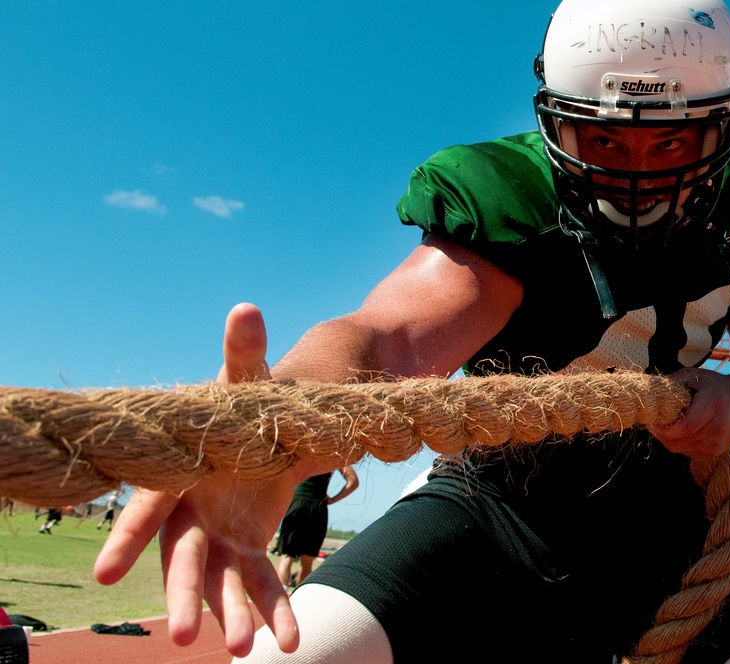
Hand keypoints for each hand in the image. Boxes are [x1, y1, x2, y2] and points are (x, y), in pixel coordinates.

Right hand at [94, 303, 300, 656]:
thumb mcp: (247, 382)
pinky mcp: (244, 545)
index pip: (149, 506)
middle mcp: (189, 511)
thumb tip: (247, 307)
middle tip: (176, 632)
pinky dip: (272, 607)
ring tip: (244, 648)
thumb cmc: (244, 404)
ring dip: (229, 612)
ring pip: (217, 579)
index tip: (104, 572)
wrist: (268, 427)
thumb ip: (244, 352)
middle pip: (178, 556)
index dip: (126, 536)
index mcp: (178, 475)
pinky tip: (285, 638)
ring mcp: (215, 533)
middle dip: (178, 591)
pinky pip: (256, 580)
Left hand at [647, 368, 729, 456]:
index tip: (652, 420)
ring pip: (682, 448)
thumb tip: (650, 391)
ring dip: (669, 439)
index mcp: (715, 403)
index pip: (685, 426)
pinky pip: (689, 452)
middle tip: (654, 423)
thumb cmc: (715, 387)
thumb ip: (673, 382)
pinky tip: (680, 431)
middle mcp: (720, 425)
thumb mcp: (695, 376)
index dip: (663, 427)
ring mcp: (720, 441)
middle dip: (663, 433)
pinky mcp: (717, 451)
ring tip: (667, 425)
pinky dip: (679, 443)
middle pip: (681, 439)